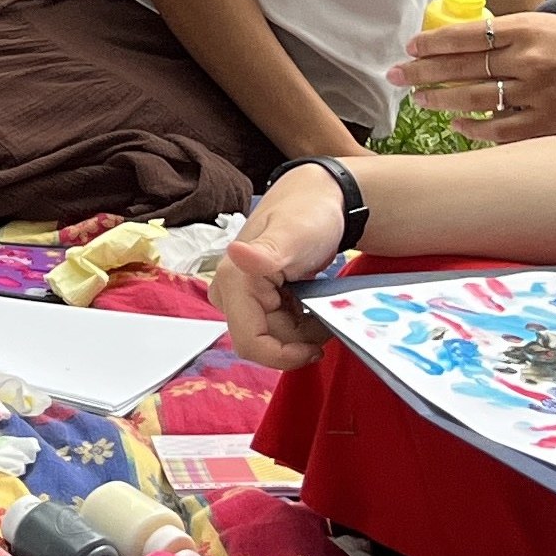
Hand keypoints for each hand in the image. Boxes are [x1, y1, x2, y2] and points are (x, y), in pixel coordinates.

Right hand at [212, 164, 352, 370]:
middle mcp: (231, 292)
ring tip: (320, 304)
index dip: (282, 356)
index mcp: (234, 280)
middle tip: (324, 314)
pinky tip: (309, 303)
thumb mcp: (294, 233)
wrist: (317, 199)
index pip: (250, 342)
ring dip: (301, 332)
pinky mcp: (256, 300)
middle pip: (264, 341)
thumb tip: (237, 254)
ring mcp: (243, 297)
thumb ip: (267, 252)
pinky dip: (299, 324)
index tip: (315, 349)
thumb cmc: (307, 213)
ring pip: (273, 338)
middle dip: (296, 338)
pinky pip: (277, 328)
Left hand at [387, 10, 555, 143]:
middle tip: (397, 74)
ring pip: (476, 99)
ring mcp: (538, 94)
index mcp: (529, 29)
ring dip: (442, 99)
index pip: (468, 36)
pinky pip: (501, 131)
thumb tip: (473, 44)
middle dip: (423, 71)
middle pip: (462, 67)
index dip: (434, 42)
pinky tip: (458, 124)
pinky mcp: (550, 123)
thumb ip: (515, 35)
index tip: (411, 46)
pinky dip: (475, 128)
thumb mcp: (554, 24)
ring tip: (419, 99)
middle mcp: (530, 61)